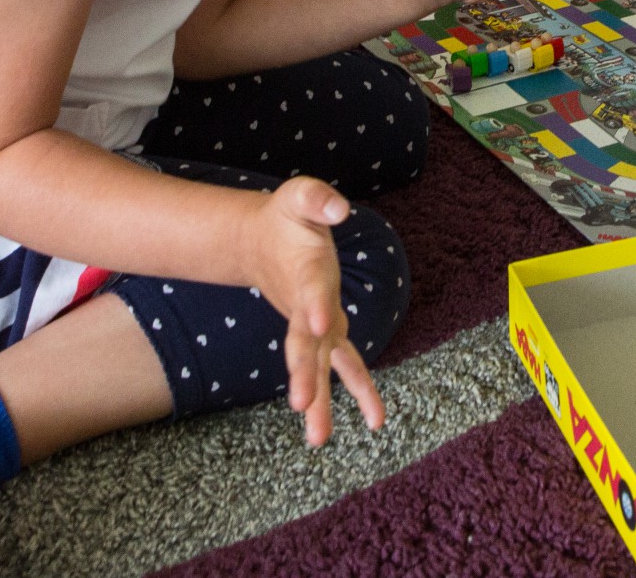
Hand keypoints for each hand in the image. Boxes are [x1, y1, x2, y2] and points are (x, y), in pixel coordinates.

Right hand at [239, 177, 387, 446]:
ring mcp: (312, 325)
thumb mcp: (301, 196)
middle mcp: (306, 307)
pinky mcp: (324, 333)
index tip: (319, 324)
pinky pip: (343, 365)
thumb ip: (318, 200)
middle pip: (303, 345)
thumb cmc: (287, 217)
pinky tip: (376, 420)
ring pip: (316, 367)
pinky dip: (358, 390)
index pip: (311, 294)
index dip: (315, 307)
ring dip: (319, 402)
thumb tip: (340, 210)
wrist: (259, 242)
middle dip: (303, 373)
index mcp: (304, 274)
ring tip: (318, 439)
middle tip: (300, 403)